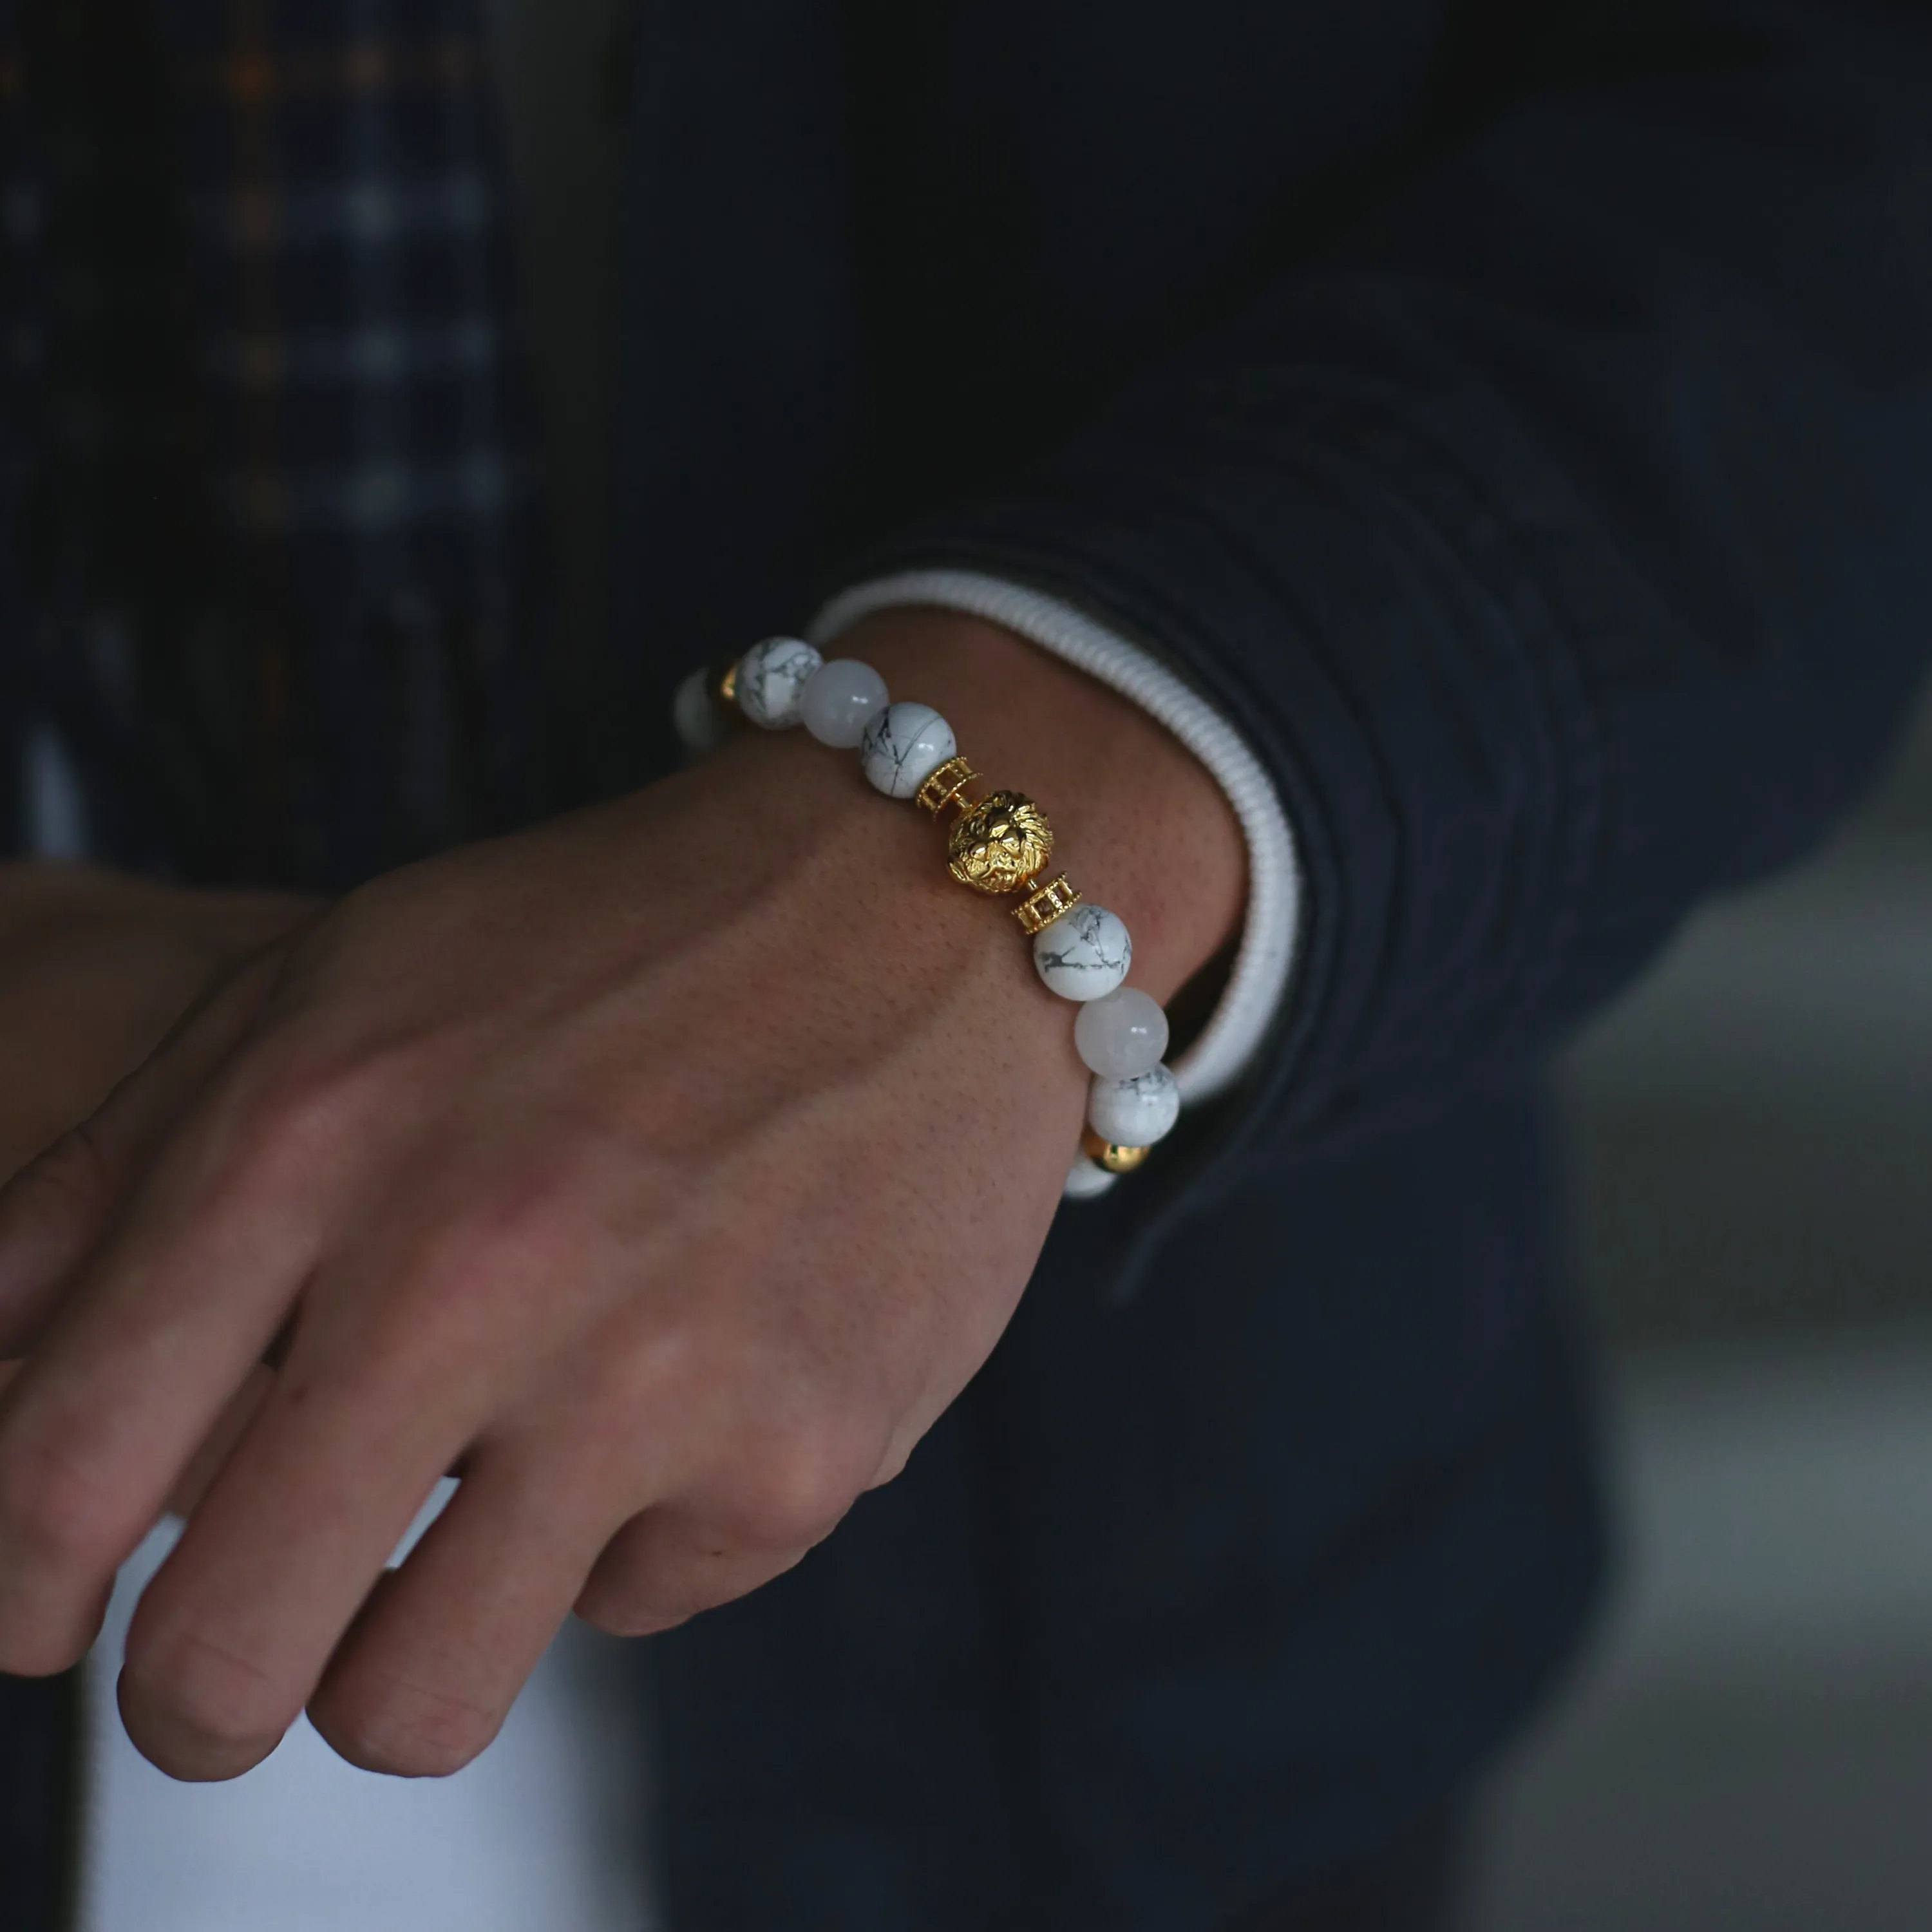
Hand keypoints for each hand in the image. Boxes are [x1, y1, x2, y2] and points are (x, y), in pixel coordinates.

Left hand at [0, 614, 1243, 1781]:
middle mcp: (468, 1267)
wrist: (913, 898)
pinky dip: (632, 1527)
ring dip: (414, 1651)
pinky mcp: (801, 1455)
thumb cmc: (605, 943)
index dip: (22, 1595)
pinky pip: (634, 1603)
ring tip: (477, 1515)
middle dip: (201, 1699)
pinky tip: (684, 1387)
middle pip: (216, 1673)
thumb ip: (119, 1181)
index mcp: (310, 1133)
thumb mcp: (332, 987)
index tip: (61, 1613)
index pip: (51, 1481)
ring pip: (415, 1710)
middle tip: (251, 1648)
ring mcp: (650, 1375)